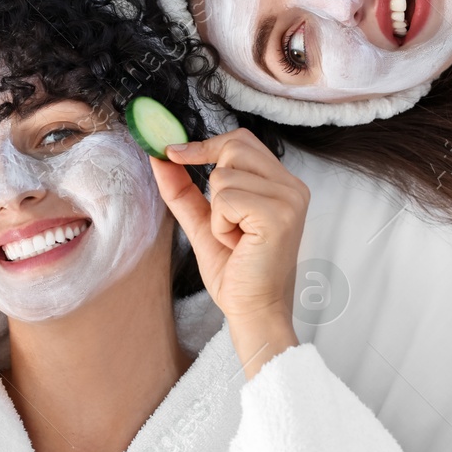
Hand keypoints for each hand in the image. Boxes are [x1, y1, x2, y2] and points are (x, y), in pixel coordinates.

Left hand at [150, 129, 309, 376]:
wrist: (252, 311)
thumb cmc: (236, 272)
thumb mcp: (203, 222)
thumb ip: (183, 189)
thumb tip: (159, 157)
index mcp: (282, 184)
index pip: (241, 140)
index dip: (206, 144)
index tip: (172, 152)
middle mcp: (292, 186)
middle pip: (233, 147)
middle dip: (213, 182)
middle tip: (224, 219)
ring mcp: (289, 199)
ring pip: (223, 176)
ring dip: (216, 213)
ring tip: (235, 238)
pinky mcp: (278, 215)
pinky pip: (225, 199)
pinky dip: (219, 224)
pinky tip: (237, 244)